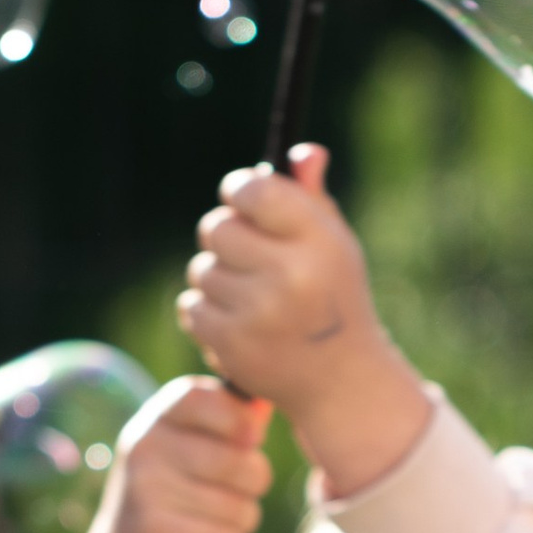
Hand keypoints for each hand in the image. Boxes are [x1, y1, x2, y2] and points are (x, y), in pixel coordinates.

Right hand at [58, 376, 273, 532]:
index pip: (209, 398)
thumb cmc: (177, 495)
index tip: (249, 440)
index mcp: (158, 418)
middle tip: (223, 495)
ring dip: (238, 524)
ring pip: (241, 509)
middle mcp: (145, 448)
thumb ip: (232, 425)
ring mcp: (145, 491)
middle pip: (242, 463)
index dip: (242, 419)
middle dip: (252, 488)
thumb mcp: (194, 448)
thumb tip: (263, 410)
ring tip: (204, 523)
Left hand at [179, 145, 430, 496]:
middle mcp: (290, 274)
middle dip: (227, 237)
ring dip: (219, 279)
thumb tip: (303, 151)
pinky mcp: (231, 344)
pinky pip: (191, 306)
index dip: (240, 191)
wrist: (341, 380)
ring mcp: (259, 312)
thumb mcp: (335, 245)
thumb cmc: (335, 298)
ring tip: (253, 298)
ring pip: (202, 269)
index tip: (244, 201)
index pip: (253, 189)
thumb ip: (312, 197)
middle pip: (216, 227)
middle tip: (248, 255)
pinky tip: (240, 324)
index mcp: (319, 241)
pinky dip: (208, 313)